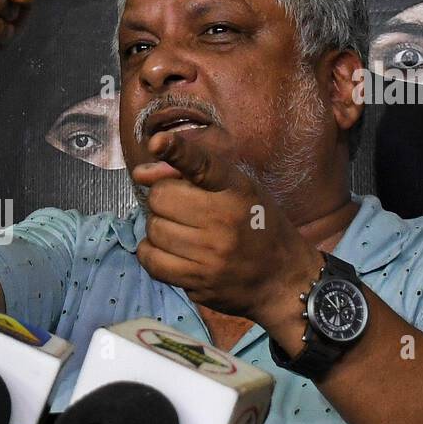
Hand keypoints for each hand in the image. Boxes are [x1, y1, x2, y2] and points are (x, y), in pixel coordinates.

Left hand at [133, 132, 323, 333]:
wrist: (282, 279)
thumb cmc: (257, 226)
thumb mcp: (237, 190)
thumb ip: (189, 173)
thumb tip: (140, 174)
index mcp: (237, 190)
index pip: (203, 165)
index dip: (177, 151)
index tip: (156, 142)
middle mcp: (225, 220)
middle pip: (161, 197)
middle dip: (163, 200)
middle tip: (181, 209)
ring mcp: (211, 254)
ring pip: (154, 229)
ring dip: (159, 228)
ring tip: (181, 232)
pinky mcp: (199, 281)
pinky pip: (151, 260)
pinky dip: (152, 253)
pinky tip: (170, 251)